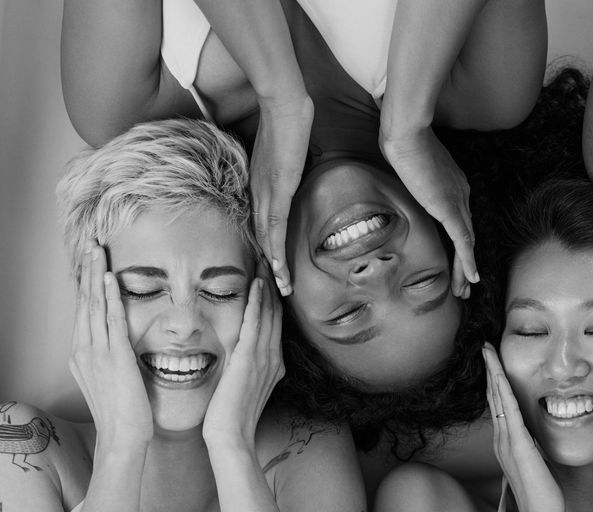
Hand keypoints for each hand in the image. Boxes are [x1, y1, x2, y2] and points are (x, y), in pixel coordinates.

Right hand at [68, 242, 152, 448]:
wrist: (123, 438)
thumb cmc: (125, 414)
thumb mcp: (114, 380)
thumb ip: (115, 359)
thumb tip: (122, 345)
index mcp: (84, 354)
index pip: (85, 310)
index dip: (88, 283)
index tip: (92, 261)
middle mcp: (85, 349)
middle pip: (85, 300)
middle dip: (88, 270)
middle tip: (90, 243)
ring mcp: (97, 352)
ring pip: (94, 304)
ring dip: (96, 274)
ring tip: (96, 249)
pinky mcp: (114, 357)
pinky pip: (111, 320)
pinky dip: (110, 297)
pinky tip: (110, 278)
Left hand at [202, 271, 284, 449]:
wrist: (231, 437)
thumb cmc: (231, 417)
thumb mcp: (243, 388)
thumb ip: (246, 369)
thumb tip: (238, 358)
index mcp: (274, 365)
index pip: (275, 324)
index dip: (272, 300)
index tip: (266, 278)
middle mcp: (274, 358)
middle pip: (277, 314)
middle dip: (272, 286)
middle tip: (268, 261)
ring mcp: (265, 358)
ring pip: (269, 313)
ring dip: (266, 286)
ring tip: (263, 263)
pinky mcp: (250, 358)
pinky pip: (256, 324)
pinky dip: (257, 302)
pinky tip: (256, 284)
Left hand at [251, 93, 314, 296]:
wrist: (283, 102)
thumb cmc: (286, 118)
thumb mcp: (284, 148)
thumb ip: (285, 163)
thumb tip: (292, 167)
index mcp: (260, 184)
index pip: (261, 222)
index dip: (267, 246)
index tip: (273, 267)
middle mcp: (259, 191)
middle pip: (262, 235)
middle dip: (270, 264)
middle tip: (277, 287)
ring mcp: (267, 190)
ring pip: (267, 236)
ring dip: (274, 263)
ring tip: (282, 286)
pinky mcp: (278, 188)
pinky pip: (275, 223)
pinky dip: (275, 246)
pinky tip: (278, 264)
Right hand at [380, 126, 477, 297]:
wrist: (406, 132)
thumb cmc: (401, 139)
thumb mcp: (407, 161)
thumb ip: (408, 173)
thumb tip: (397, 172)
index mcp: (454, 184)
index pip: (459, 219)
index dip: (460, 242)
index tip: (456, 258)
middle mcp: (461, 194)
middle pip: (467, 234)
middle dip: (466, 262)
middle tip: (465, 283)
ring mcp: (457, 201)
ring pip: (467, 242)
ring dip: (465, 268)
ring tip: (464, 289)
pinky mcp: (450, 209)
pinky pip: (463, 241)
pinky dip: (468, 261)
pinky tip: (470, 278)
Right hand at [482, 343, 563, 511]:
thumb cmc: (543, 494)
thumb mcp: (536, 463)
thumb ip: (532, 447)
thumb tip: (534, 435)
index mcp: (507, 443)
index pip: (499, 405)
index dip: (495, 382)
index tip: (493, 363)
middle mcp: (502, 439)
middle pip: (493, 396)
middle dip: (489, 370)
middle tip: (484, 347)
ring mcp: (507, 440)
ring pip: (497, 398)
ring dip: (492, 372)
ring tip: (487, 351)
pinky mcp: (517, 442)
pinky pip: (507, 409)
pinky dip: (501, 388)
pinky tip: (498, 372)